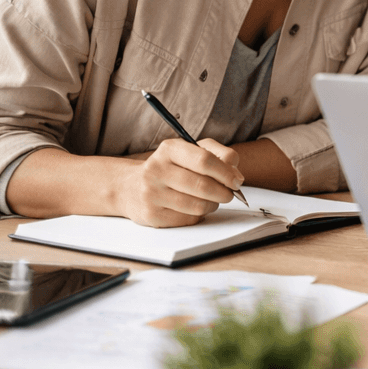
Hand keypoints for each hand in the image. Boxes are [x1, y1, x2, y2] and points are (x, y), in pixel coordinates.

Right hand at [115, 137, 243, 226]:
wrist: (131, 187)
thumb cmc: (170, 167)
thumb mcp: (192, 150)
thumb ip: (219, 154)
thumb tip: (235, 172)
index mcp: (169, 149)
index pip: (205, 160)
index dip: (226, 173)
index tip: (237, 181)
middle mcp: (156, 170)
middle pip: (203, 185)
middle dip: (224, 192)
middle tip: (229, 194)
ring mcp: (151, 193)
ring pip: (198, 205)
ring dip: (213, 205)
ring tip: (213, 200)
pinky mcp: (151, 215)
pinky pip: (188, 219)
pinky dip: (199, 215)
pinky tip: (196, 208)